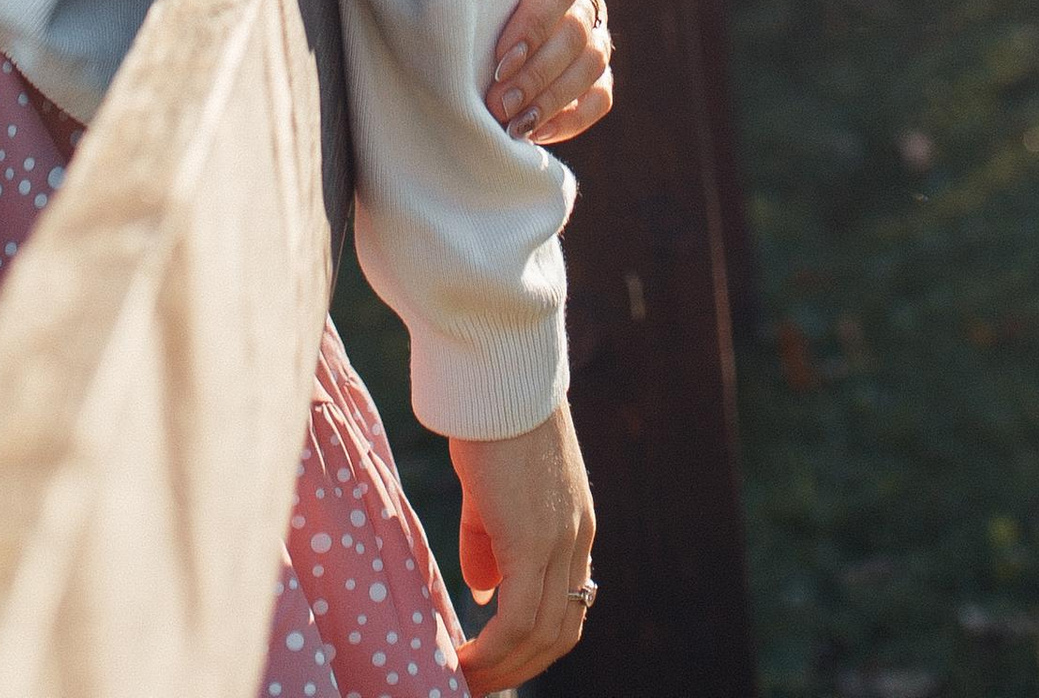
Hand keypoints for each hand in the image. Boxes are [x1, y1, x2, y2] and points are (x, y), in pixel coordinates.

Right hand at [450, 399, 595, 690]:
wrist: (499, 372)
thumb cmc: (490, 418)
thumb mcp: (495, 490)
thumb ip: (492, 543)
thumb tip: (483, 593)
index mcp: (575, 527)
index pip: (568, 609)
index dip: (534, 647)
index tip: (498, 664)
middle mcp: (577, 541)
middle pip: (560, 635)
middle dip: (518, 670)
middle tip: (477, 685)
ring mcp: (559, 542)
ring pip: (539, 636)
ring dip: (500, 669)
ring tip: (462, 681)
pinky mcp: (531, 540)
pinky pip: (515, 620)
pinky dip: (491, 652)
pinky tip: (461, 660)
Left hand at [484, 0, 613, 149]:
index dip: (535, 26)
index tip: (499, 60)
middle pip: (579, 34)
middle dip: (537, 74)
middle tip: (499, 103)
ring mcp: (596, 30)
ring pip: (593, 66)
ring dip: (552, 100)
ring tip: (513, 125)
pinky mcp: (596, 68)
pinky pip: (601, 96)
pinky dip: (573, 117)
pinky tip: (537, 134)